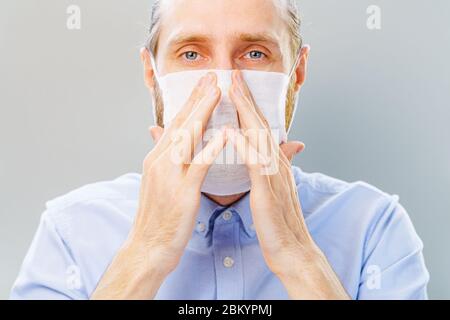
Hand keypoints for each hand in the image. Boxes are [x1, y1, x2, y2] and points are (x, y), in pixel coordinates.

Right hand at [92, 70, 225, 298]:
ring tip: (217, 92)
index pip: (175, 123)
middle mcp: (160, 161)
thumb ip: (164, 161)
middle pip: (181, 122)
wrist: (147, 248)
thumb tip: (167, 144)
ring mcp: (170, 175)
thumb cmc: (157, 218)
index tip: (203, 84)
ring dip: (203, 112)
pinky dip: (211, 147)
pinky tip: (224, 134)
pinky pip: (198, 165)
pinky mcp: (182, 192)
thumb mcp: (158, 184)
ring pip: (188, 136)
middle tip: (212, 75)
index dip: (190, 102)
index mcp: (157, 158)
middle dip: (197, 97)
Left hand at [227, 70, 348, 298]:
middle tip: (232, 73)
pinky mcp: (267, 190)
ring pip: (258, 135)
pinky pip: (255, 163)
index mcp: (274, 162)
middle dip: (245, 97)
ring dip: (245, 110)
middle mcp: (276, 162)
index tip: (235, 85)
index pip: (259, 127)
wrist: (292, 249)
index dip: (247, 104)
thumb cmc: (278, 223)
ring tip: (232, 89)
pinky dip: (244, 144)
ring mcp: (274, 174)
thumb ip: (271, 167)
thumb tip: (273, 152)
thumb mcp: (274, 190)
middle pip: (259, 123)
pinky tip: (232, 130)